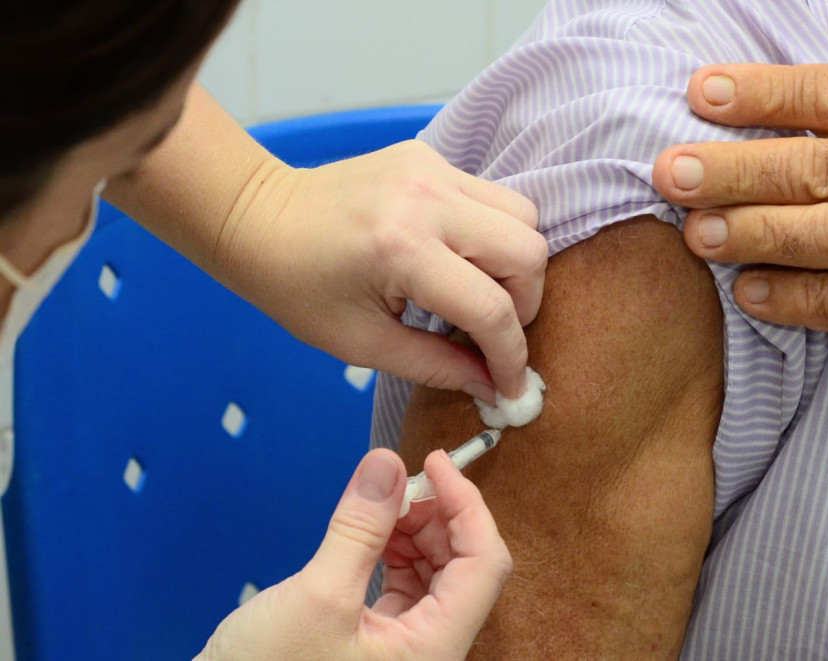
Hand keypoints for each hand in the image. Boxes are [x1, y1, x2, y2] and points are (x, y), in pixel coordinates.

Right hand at [196, 448, 511, 659]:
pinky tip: (372, 533)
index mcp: (433, 648)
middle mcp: (432, 650)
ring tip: (380, 506)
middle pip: (465, 565)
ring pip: (438, 573)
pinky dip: (396, 551)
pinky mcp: (383, 642)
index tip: (435, 461)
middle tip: (397, 482)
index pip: (484, 564)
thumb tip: (387, 465)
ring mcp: (409, 647)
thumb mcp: (317, 596)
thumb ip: (359, 528)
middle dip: (437, 514)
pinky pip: (409, 586)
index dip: (467, 504)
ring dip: (416, 530)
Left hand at [224, 140, 545, 400]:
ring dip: (515, 263)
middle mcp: (427, 199)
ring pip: (522, 215)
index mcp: (402, 250)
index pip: (492, 307)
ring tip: (480, 293)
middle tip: (495, 332)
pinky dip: (490, 234)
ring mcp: (432, 169)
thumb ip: (438, 366)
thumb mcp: (363, 343)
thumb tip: (494, 388)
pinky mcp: (431, 157)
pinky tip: (456, 259)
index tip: (511, 387)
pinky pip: (492, 197)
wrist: (258, 218)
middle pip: (527, 250)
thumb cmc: (297, 288)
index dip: (510, 356)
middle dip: (525, 303)